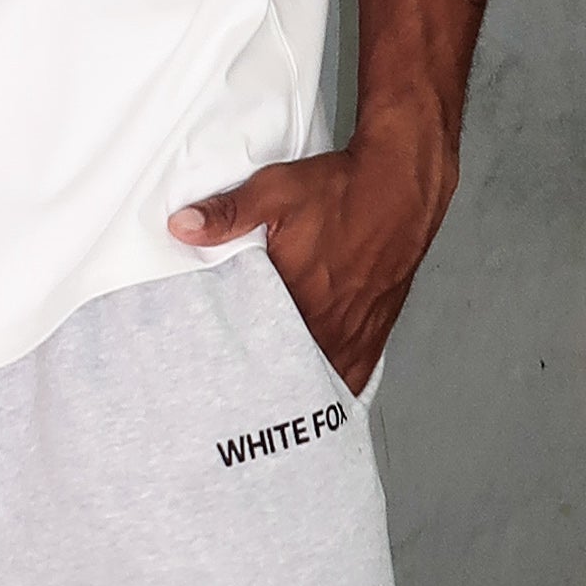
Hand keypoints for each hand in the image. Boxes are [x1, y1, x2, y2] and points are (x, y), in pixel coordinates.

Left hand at [170, 104, 457, 394]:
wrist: (401, 184)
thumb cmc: (344, 190)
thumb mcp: (276, 191)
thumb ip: (228, 214)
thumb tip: (184, 227)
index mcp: (302, 299)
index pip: (261, 353)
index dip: (239, 369)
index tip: (221, 381)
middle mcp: (332, 323)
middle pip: (292, 374)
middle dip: (267, 384)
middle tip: (242, 396)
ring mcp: (357, 330)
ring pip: (323, 378)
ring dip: (301, 387)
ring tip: (276, 401)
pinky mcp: (377, 328)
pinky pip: (356, 372)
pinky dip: (337, 384)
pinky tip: (322, 395)